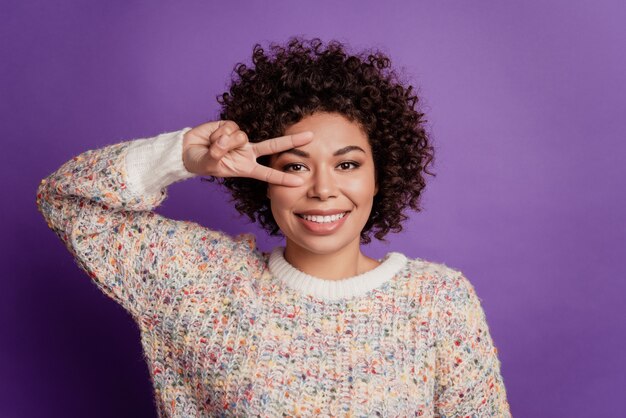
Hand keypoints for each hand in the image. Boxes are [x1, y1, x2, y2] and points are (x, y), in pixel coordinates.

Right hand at [182, 120, 312, 186]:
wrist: (188, 150)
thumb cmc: (202, 163)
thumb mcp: (212, 164)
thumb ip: (219, 154)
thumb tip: (227, 140)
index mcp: (247, 167)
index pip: (268, 173)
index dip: (283, 177)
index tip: (300, 182)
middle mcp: (248, 152)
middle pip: (273, 146)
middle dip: (292, 140)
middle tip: (311, 137)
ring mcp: (241, 139)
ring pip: (241, 137)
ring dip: (225, 142)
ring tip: (214, 147)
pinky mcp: (232, 126)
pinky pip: (231, 128)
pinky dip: (219, 134)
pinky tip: (213, 137)